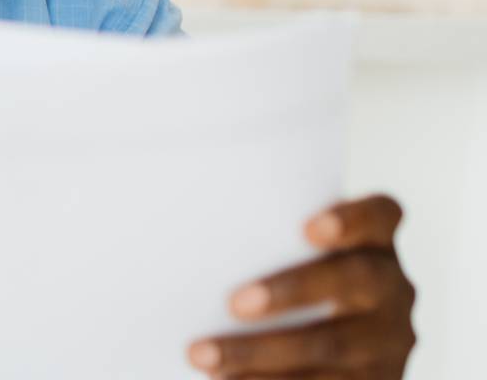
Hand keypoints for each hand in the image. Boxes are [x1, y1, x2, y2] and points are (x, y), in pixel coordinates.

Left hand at [188, 195, 416, 378]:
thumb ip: (258, 247)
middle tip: (234, 304)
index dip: (352, 218)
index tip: (308, 228)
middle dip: (292, 291)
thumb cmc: (279, 286)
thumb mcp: (282, 261)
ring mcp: (389, 341)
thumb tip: (179, 241)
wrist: (317, 356)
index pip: (381, 215)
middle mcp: (392, 289)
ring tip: (203, 357)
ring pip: (332, 345)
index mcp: (372, 243)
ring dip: (260, 353)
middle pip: (356, 279)